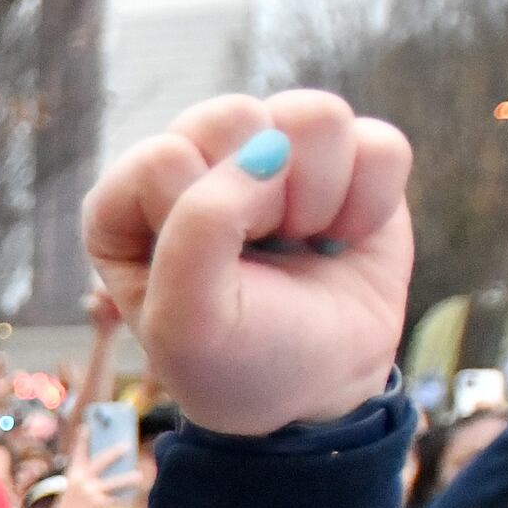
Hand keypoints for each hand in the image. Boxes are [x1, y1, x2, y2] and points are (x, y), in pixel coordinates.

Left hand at [85, 92, 410, 437]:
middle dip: (264, 198)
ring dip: (321, 199)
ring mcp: (273, 152)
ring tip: (303, 243)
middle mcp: (197, 161)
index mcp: (128, 202)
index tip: (217, 273)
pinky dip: (373, 204)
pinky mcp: (345, 157)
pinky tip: (344, 239)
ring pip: (316, 117)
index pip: (163, 158)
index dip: (202, 220)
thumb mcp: (190, 322)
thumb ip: (200, 228)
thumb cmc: (237, 362)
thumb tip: (268, 147)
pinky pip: (379, 144)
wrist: (317, 391)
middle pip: (234, 116)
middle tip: (263, 251)